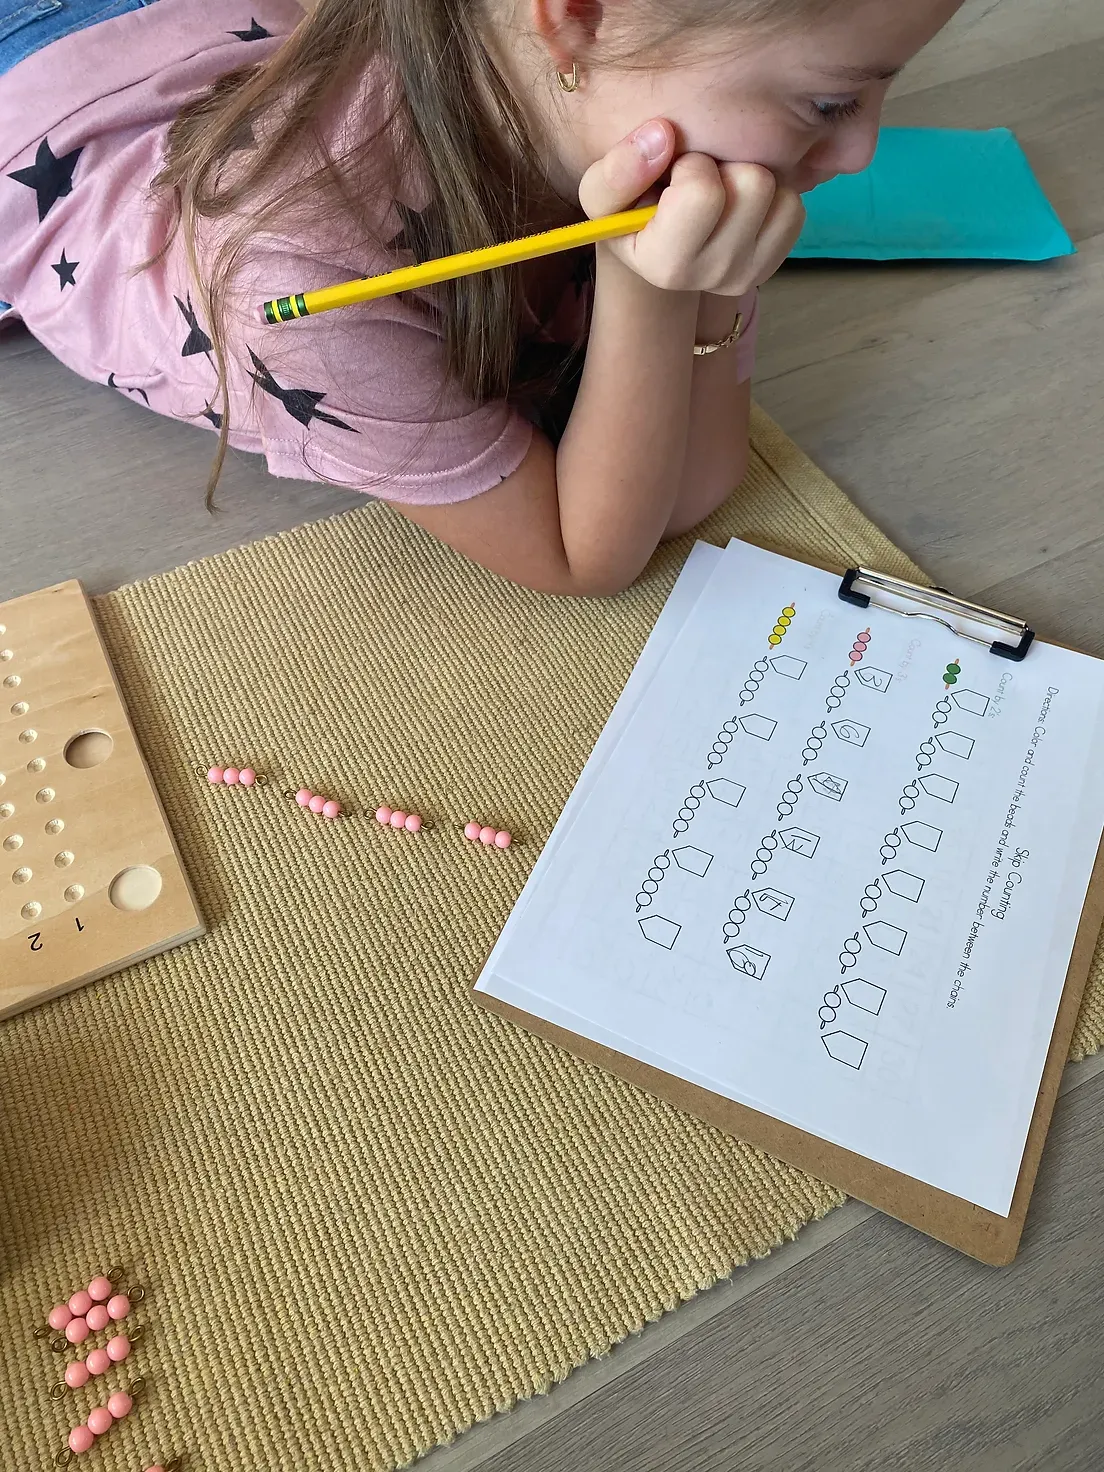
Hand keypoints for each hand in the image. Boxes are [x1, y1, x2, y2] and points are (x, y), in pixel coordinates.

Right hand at [578, 118, 805, 296]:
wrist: (654, 244)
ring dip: (748, 177)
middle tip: (699, 179)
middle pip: (752, 184)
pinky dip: (772, 194)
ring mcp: (747, 275)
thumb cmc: (628, 210)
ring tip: (719, 189)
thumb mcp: (601, 193)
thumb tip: (662, 134)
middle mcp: (711, 276)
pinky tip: (740, 202)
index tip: (673, 176)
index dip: (690, 165)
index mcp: (666, 264)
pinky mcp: (773, 264)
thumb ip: (616, 168)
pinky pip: (793, 208)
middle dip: (724, 167)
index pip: (703, 192)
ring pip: (778, 193)